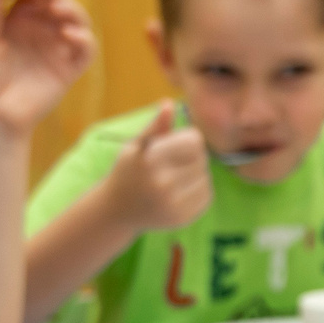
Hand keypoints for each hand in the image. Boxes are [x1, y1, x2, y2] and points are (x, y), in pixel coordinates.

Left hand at [0, 0, 95, 134]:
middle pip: (60, 3)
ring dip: (74, 11)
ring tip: (59, 11)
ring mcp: (55, 50)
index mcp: (17, 21)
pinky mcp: (69, 70)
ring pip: (78, 21)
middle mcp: (39, 32)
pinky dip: (85, 38)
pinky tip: (69, 34)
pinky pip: (86, 50)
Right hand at [100, 100, 212, 234]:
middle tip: (174, 161)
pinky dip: (198, 190)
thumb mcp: (135, 146)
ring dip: (196, 173)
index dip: (188, 138)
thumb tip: (169, 104)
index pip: (195, 141)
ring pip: (206, 177)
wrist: (117, 211)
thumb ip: (155, 126)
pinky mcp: (182, 219)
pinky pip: (206, 196)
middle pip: (202, 158)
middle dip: (192, 156)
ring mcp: (173, 204)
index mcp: (150, 161)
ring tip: (176, 176)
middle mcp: (162, 184)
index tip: (176, 142)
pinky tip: (180, 190)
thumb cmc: (127, 171)